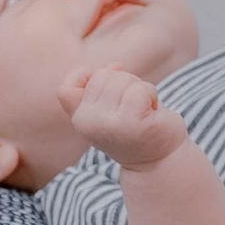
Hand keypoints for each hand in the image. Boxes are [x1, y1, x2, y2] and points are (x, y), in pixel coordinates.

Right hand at [60, 63, 188, 171]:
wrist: (158, 159)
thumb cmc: (135, 128)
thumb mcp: (110, 107)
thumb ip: (102, 86)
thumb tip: (115, 65)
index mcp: (79, 119)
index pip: (65, 88)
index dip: (85, 78)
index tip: (110, 89)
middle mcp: (87, 122)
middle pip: (101, 75)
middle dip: (123, 82)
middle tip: (133, 106)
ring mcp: (107, 123)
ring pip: (121, 79)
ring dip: (140, 89)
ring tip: (143, 109)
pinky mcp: (130, 121)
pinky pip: (140, 89)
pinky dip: (151, 94)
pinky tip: (153, 111)